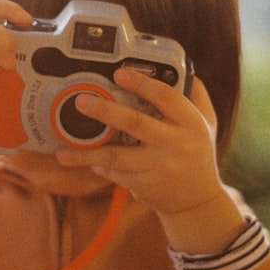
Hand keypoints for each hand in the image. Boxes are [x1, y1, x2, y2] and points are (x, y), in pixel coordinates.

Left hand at [56, 70, 245, 252]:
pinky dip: (97, 165)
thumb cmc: (198, 154)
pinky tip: (80, 159)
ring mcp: (159, 166)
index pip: (166, 97)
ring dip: (88, 153)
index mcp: (190, 123)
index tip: (120, 72)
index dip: (142, 84)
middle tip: (82, 101)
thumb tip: (182, 68)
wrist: (199, 201)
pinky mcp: (145, 184)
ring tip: (63, 151)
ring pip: (117, 157)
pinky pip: (116, 172)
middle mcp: (175, 143)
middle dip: (106, 111)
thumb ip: (195, 95)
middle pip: (136, 123)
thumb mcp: (206, 123)